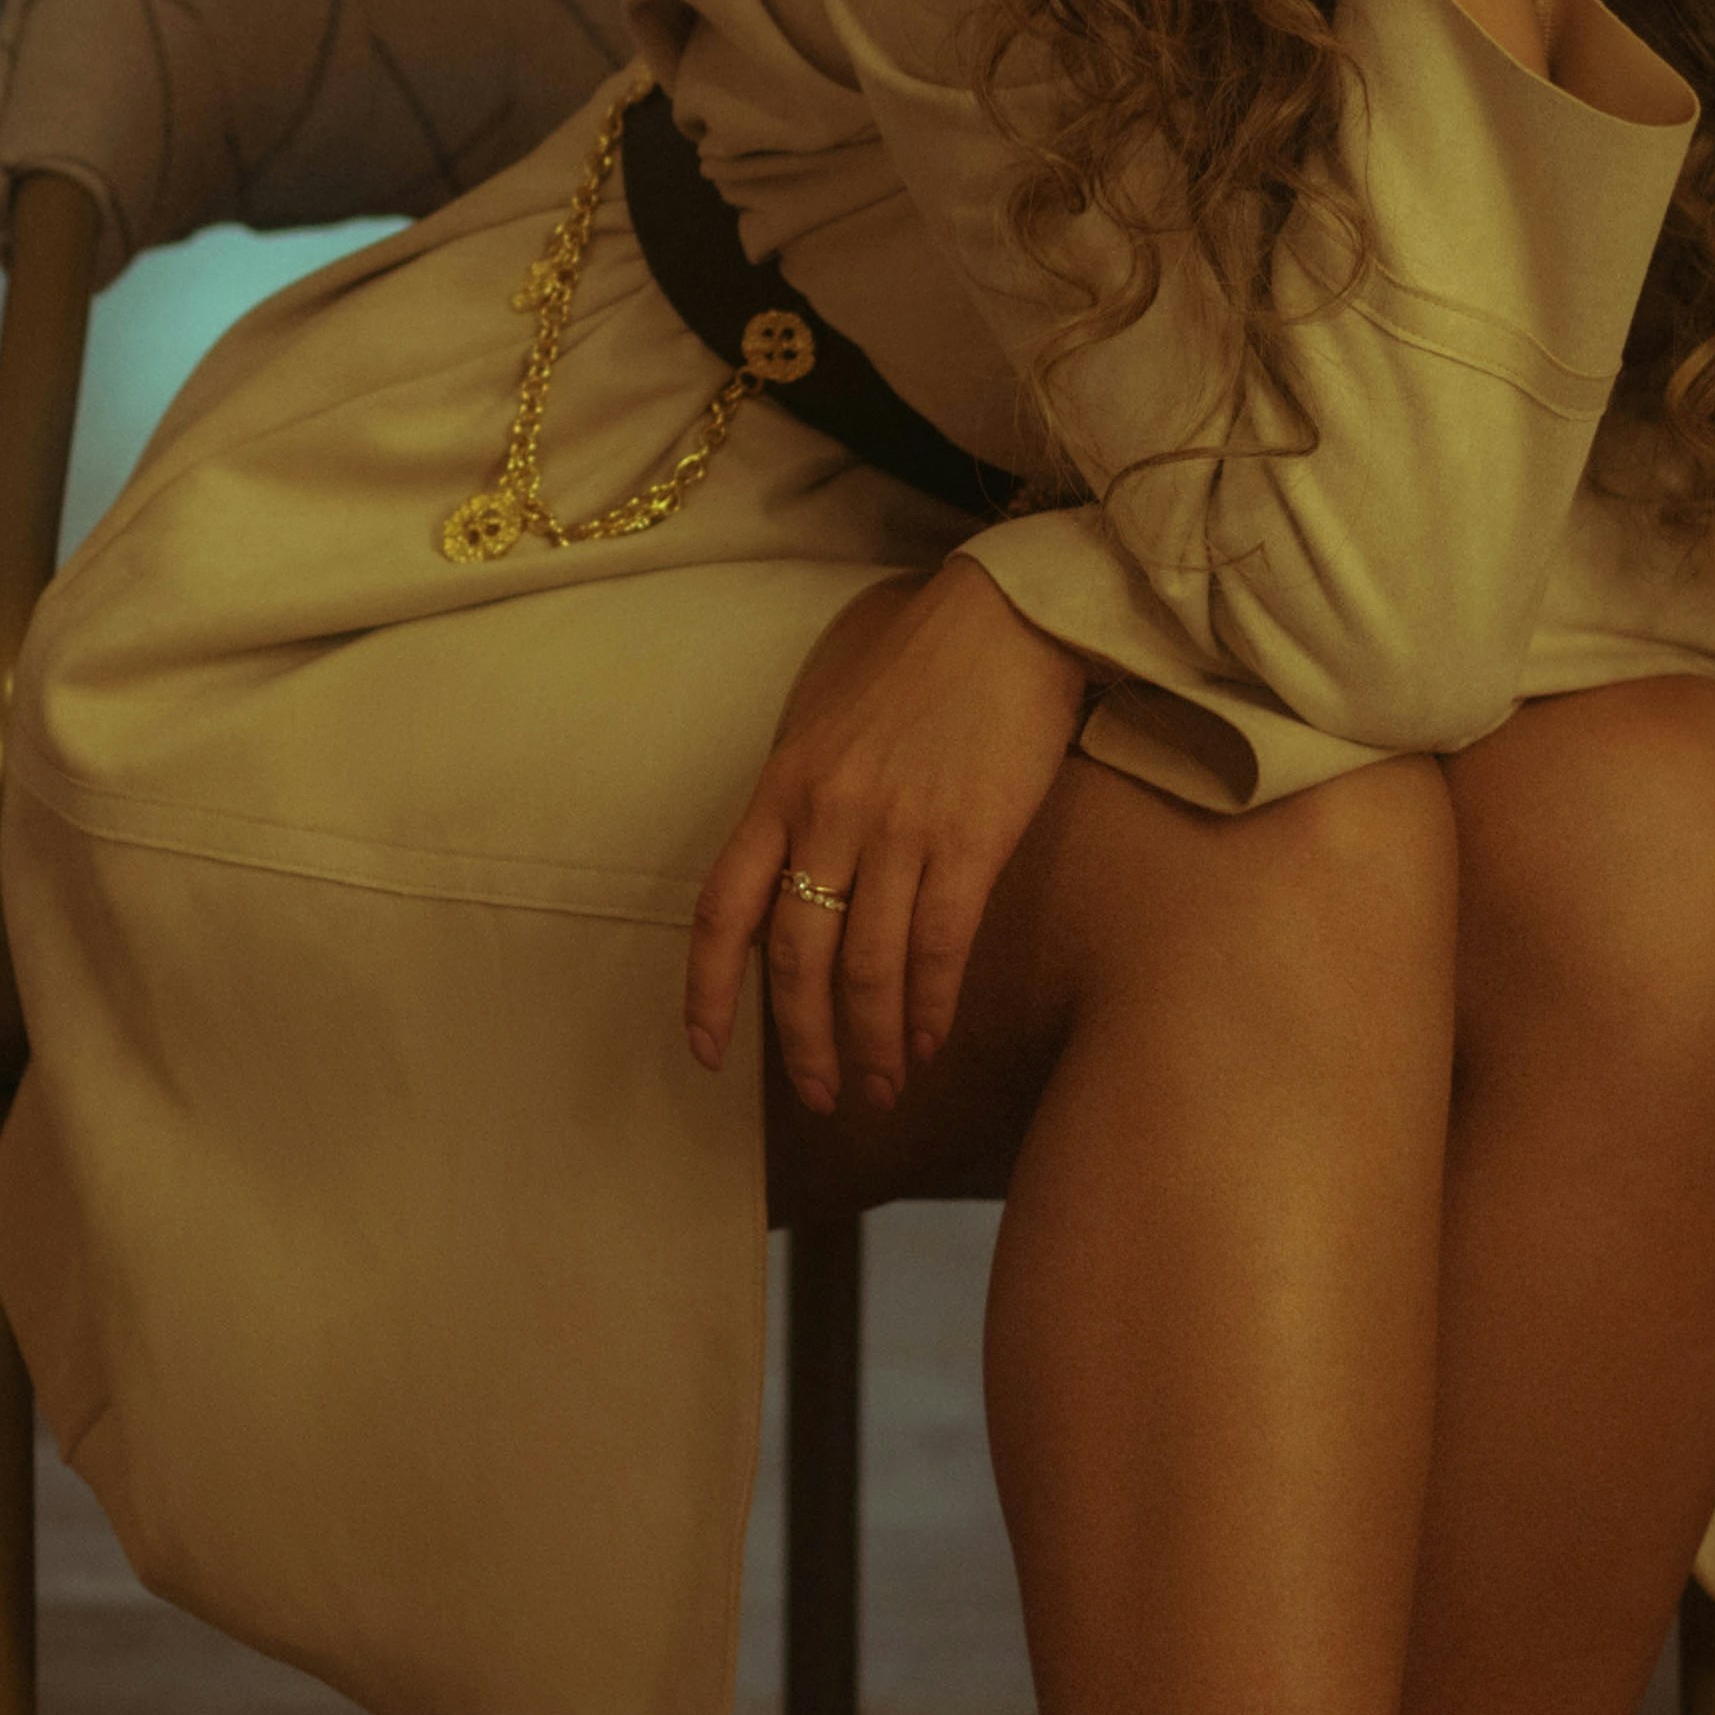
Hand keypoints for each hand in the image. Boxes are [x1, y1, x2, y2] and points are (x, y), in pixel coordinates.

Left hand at [685, 557, 1090, 1115]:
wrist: (1007, 616)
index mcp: (780, 787)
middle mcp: (826, 815)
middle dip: (804, 1044)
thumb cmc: (917, 665)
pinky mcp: (969, 840)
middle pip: (795, 959)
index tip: (707, 1055)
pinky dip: (930, 1008)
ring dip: (872, 1043)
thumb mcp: (825, 723)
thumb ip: (800, 803)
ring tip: (881, 1088)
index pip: (721, 911)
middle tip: (823, 1098)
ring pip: (868, 969)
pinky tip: (930, 1042)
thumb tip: (791, 886)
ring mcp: (897, 829)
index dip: (708, 993)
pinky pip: (938, 948)